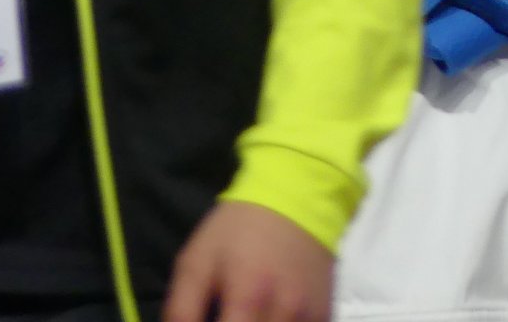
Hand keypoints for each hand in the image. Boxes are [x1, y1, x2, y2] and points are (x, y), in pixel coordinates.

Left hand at [164, 200, 332, 321]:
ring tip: (245, 317)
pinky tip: (267, 318)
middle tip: (227, 319)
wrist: (296, 197)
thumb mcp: (196, 262)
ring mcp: (310, 315)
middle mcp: (285, 312)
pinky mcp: (325, 315)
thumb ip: (181, 311)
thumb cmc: (238, 231)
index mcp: (248, 298)